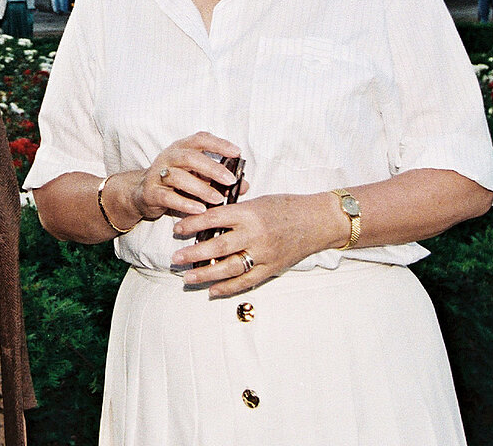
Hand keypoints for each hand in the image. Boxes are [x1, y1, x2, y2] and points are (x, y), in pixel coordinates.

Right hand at [120, 132, 243, 223]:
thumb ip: (220, 180)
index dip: (219, 144)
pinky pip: (168, 197)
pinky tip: (200, 210)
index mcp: (181, 148)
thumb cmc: (176, 183)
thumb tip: (244, 185)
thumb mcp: (198, 177)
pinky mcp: (151, 192)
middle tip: (231, 180)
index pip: (200, 139)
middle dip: (212, 168)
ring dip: (201, 188)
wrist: (143, 193)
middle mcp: (169, 157)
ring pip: (179, 177)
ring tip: (218, 199)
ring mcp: (157, 174)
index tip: (237, 152)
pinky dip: (185, 203)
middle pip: (190, 157)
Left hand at [169, 192, 338, 297]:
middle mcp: (255, 234)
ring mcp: (263, 254)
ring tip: (188, 277)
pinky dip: (228, 288)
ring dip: (206, 274)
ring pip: (229, 268)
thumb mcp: (258, 201)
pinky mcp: (271, 268)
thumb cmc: (286, 206)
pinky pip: (246, 281)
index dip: (192, 224)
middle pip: (217, 246)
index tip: (177, 229)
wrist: (317, 221)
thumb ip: (234, 212)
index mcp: (249, 213)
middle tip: (175, 258)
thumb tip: (206, 219)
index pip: (213, 219)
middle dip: (193, 254)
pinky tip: (212, 290)